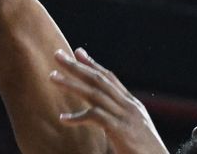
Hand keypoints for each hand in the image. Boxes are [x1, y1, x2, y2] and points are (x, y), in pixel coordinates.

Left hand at [51, 49, 169, 153]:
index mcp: (131, 103)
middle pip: (99, 80)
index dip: (93, 64)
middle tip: (57, 55)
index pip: (109, 77)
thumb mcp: (132, 129)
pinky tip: (63, 118)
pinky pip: (96, 117)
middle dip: (77, 66)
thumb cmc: (144, 151)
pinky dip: (78, 116)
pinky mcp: (121, 130)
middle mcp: (128, 105)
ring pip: (94, 94)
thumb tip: (102, 114)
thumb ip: (119, 118)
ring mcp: (125, 116)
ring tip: (52, 77)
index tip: (77, 51)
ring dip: (71, 84)